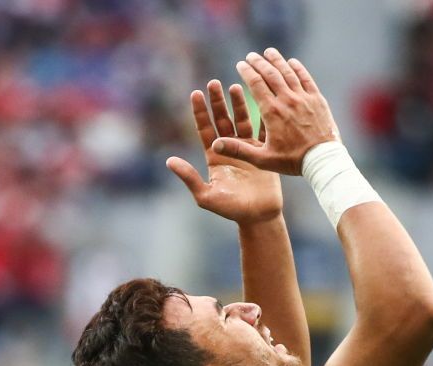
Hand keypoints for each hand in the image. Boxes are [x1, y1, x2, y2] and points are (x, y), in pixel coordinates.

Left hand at [166, 80, 282, 223]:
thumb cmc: (231, 210)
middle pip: (222, 120)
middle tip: (213, 83)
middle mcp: (229, 149)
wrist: (259, 216)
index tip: (196, 93)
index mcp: (214, 156)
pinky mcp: (263, 152)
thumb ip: (189, 178)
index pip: (205, 129)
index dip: (200, 112)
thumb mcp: (206, 195)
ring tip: (235, 86)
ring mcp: (247, 149)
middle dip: (217, 102)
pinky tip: (262, 101)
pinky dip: (262, 116)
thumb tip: (169, 161)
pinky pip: (262, 131)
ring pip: (241, 121)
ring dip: (238, 104)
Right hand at [211, 49, 338, 174]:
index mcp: (272, 112)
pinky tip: (292, 62)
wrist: (323, 161)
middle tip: (251, 56)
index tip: (240, 64)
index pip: (255, 83)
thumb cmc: (293, 161)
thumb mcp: (264, 160)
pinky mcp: (318, 100)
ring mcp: (304, 98)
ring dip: (277, 60)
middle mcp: (287, 100)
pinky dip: (298, 68)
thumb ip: (239, 151)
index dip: (246, 71)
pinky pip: (306, 79)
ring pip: (288, 72)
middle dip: (258, 62)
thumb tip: (215, 145)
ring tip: (268, 52)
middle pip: (270, 74)